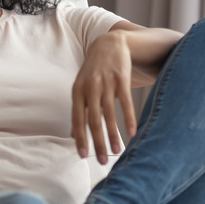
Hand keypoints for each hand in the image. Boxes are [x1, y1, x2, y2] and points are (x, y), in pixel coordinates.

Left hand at [71, 30, 136, 162]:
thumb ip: (79, 110)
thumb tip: (73, 135)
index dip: (80, 137)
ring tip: (117, 151)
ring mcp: (106, 82)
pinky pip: (125, 102)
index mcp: (77, 91)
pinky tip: (131, 133)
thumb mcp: (81, 87)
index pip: (77, 119)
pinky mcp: (121, 78)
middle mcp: (90, 87)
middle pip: (93, 120)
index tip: (83, 155)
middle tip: (102, 160)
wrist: (109, 43)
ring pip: (109, 114)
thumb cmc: (94, 70)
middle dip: (98, 142)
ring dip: (113, 135)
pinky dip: (128, 118)